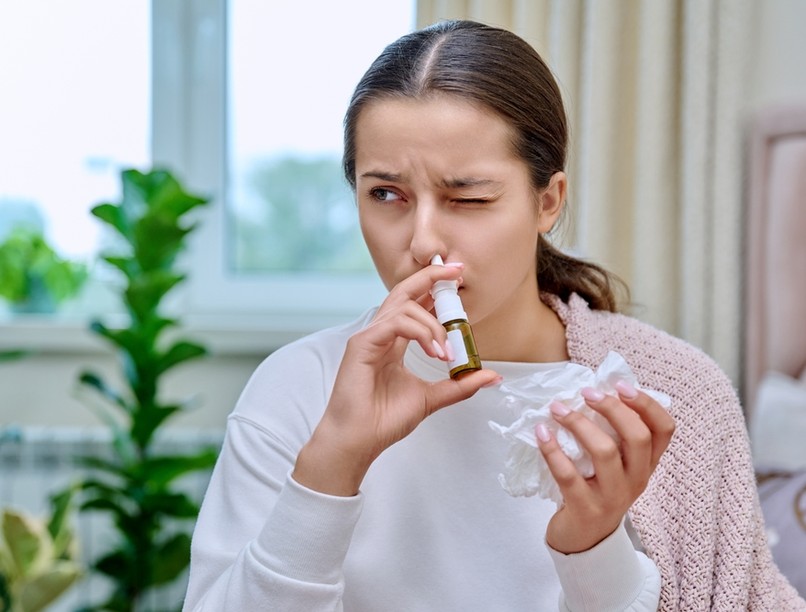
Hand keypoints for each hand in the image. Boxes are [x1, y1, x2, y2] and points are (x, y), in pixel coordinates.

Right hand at [293, 263, 500, 495]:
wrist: (359, 440)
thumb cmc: (385, 420)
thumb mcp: (432, 397)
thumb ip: (459, 385)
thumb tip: (492, 376)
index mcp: (394, 341)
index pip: (415, 304)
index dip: (435, 288)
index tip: (459, 280)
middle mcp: (381, 333)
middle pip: (404, 290)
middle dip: (432, 277)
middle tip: (457, 272)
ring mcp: (370, 336)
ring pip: (404, 306)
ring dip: (433, 324)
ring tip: (445, 352)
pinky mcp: (362, 343)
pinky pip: (395, 322)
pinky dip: (420, 332)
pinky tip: (434, 352)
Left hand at [536, 381, 674, 552]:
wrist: (585, 541)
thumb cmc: (597, 490)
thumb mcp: (616, 466)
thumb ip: (613, 435)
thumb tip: (593, 390)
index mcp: (647, 464)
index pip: (664, 430)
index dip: (647, 404)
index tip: (621, 386)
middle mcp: (636, 480)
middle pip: (638, 437)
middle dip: (612, 408)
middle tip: (587, 393)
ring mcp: (613, 497)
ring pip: (605, 452)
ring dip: (578, 424)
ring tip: (557, 408)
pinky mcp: (585, 509)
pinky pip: (568, 475)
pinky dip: (552, 450)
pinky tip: (541, 433)